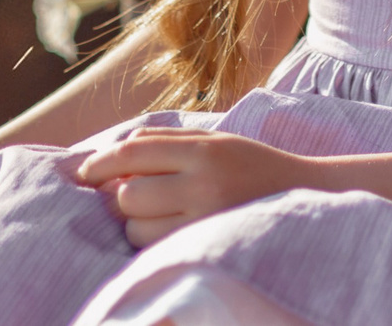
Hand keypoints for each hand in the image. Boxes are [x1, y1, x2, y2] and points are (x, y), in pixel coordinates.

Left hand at [73, 130, 310, 246]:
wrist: (308, 198)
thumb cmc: (253, 167)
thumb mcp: (217, 140)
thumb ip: (166, 142)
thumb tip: (110, 152)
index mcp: (206, 149)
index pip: (133, 152)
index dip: (99, 163)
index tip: (83, 172)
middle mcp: (205, 184)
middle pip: (128, 194)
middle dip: (120, 197)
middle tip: (133, 196)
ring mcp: (207, 220)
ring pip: (137, 229)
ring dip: (135, 225)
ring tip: (159, 217)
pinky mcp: (208, 247)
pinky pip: (156, 250)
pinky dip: (152, 243)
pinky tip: (168, 233)